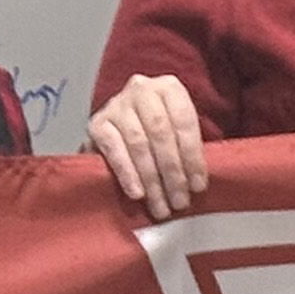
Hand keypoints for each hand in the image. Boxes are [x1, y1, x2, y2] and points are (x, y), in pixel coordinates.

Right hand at [88, 73, 209, 221]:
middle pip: (161, 133)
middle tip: (179, 201)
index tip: (198, 187)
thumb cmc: (158, 132)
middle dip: (172, 172)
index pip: (184, 121)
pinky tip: (137, 194)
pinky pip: (114, 150)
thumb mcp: (178, 130)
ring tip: (160, 206)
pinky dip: (127, 173)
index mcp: (169, 87)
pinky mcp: (96, 123)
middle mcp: (142, 89)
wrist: (120, 126)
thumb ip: (188, 147)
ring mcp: (117, 104)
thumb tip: (197, 183)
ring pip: (138, 144)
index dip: (193, 156)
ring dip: (152, 179)